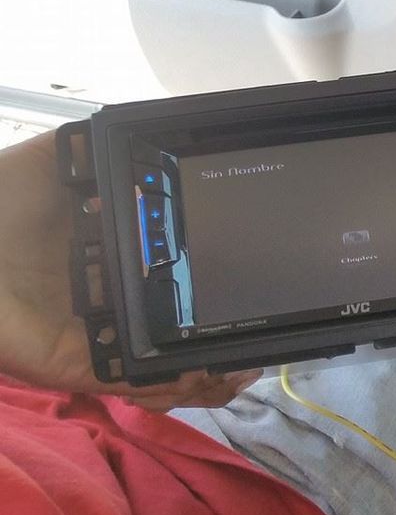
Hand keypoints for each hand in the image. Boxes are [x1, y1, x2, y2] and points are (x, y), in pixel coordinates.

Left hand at [0, 132, 257, 408]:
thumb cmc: (1, 200)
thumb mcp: (61, 159)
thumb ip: (106, 152)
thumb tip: (164, 130)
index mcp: (113, 265)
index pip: (176, 293)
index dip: (217, 303)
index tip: (251, 301)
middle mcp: (111, 307)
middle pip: (181, 347)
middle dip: (226, 358)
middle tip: (251, 354)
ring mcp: (95, 342)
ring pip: (167, 377)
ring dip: (210, 378)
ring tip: (235, 367)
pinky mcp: (76, 366)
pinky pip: (136, 385)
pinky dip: (174, 384)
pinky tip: (200, 369)